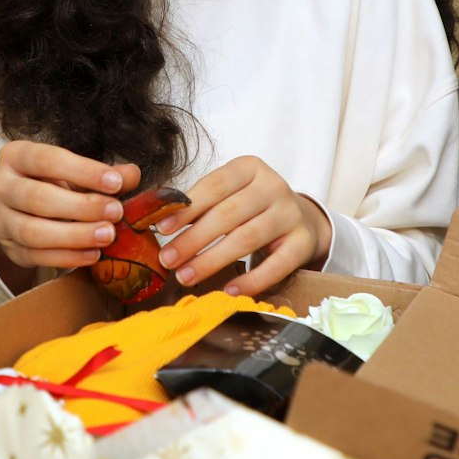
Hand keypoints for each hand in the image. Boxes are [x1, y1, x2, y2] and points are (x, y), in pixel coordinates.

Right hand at [0, 140, 139, 290]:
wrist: (20, 211)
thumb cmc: (50, 184)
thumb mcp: (72, 172)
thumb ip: (101, 173)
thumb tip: (131, 174)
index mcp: (15, 156)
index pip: (47, 160)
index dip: (83, 171)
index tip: (116, 182)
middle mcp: (0, 187)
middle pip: (38, 198)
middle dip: (82, 207)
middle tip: (116, 212)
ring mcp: (0, 221)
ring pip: (33, 232)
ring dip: (75, 235)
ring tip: (107, 235)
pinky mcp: (9, 249)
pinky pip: (36, 256)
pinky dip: (67, 257)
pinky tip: (93, 254)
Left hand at [151, 155, 332, 297]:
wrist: (302, 219)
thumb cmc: (251, 207)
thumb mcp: (229, 195)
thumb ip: (199, 205)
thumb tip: (156, 224)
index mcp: (250, 168)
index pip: (215, 185)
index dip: (187, 208)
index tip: (161, 228)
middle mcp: (273, 186)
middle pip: (229, 214)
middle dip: (194, 239)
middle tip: (168, 259)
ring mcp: (291, 214)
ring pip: (248, 239)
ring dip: (213, 260)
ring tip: (186, 276)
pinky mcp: (303, 242)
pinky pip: (277, 265)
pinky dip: (252, 280)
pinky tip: (229, 290)